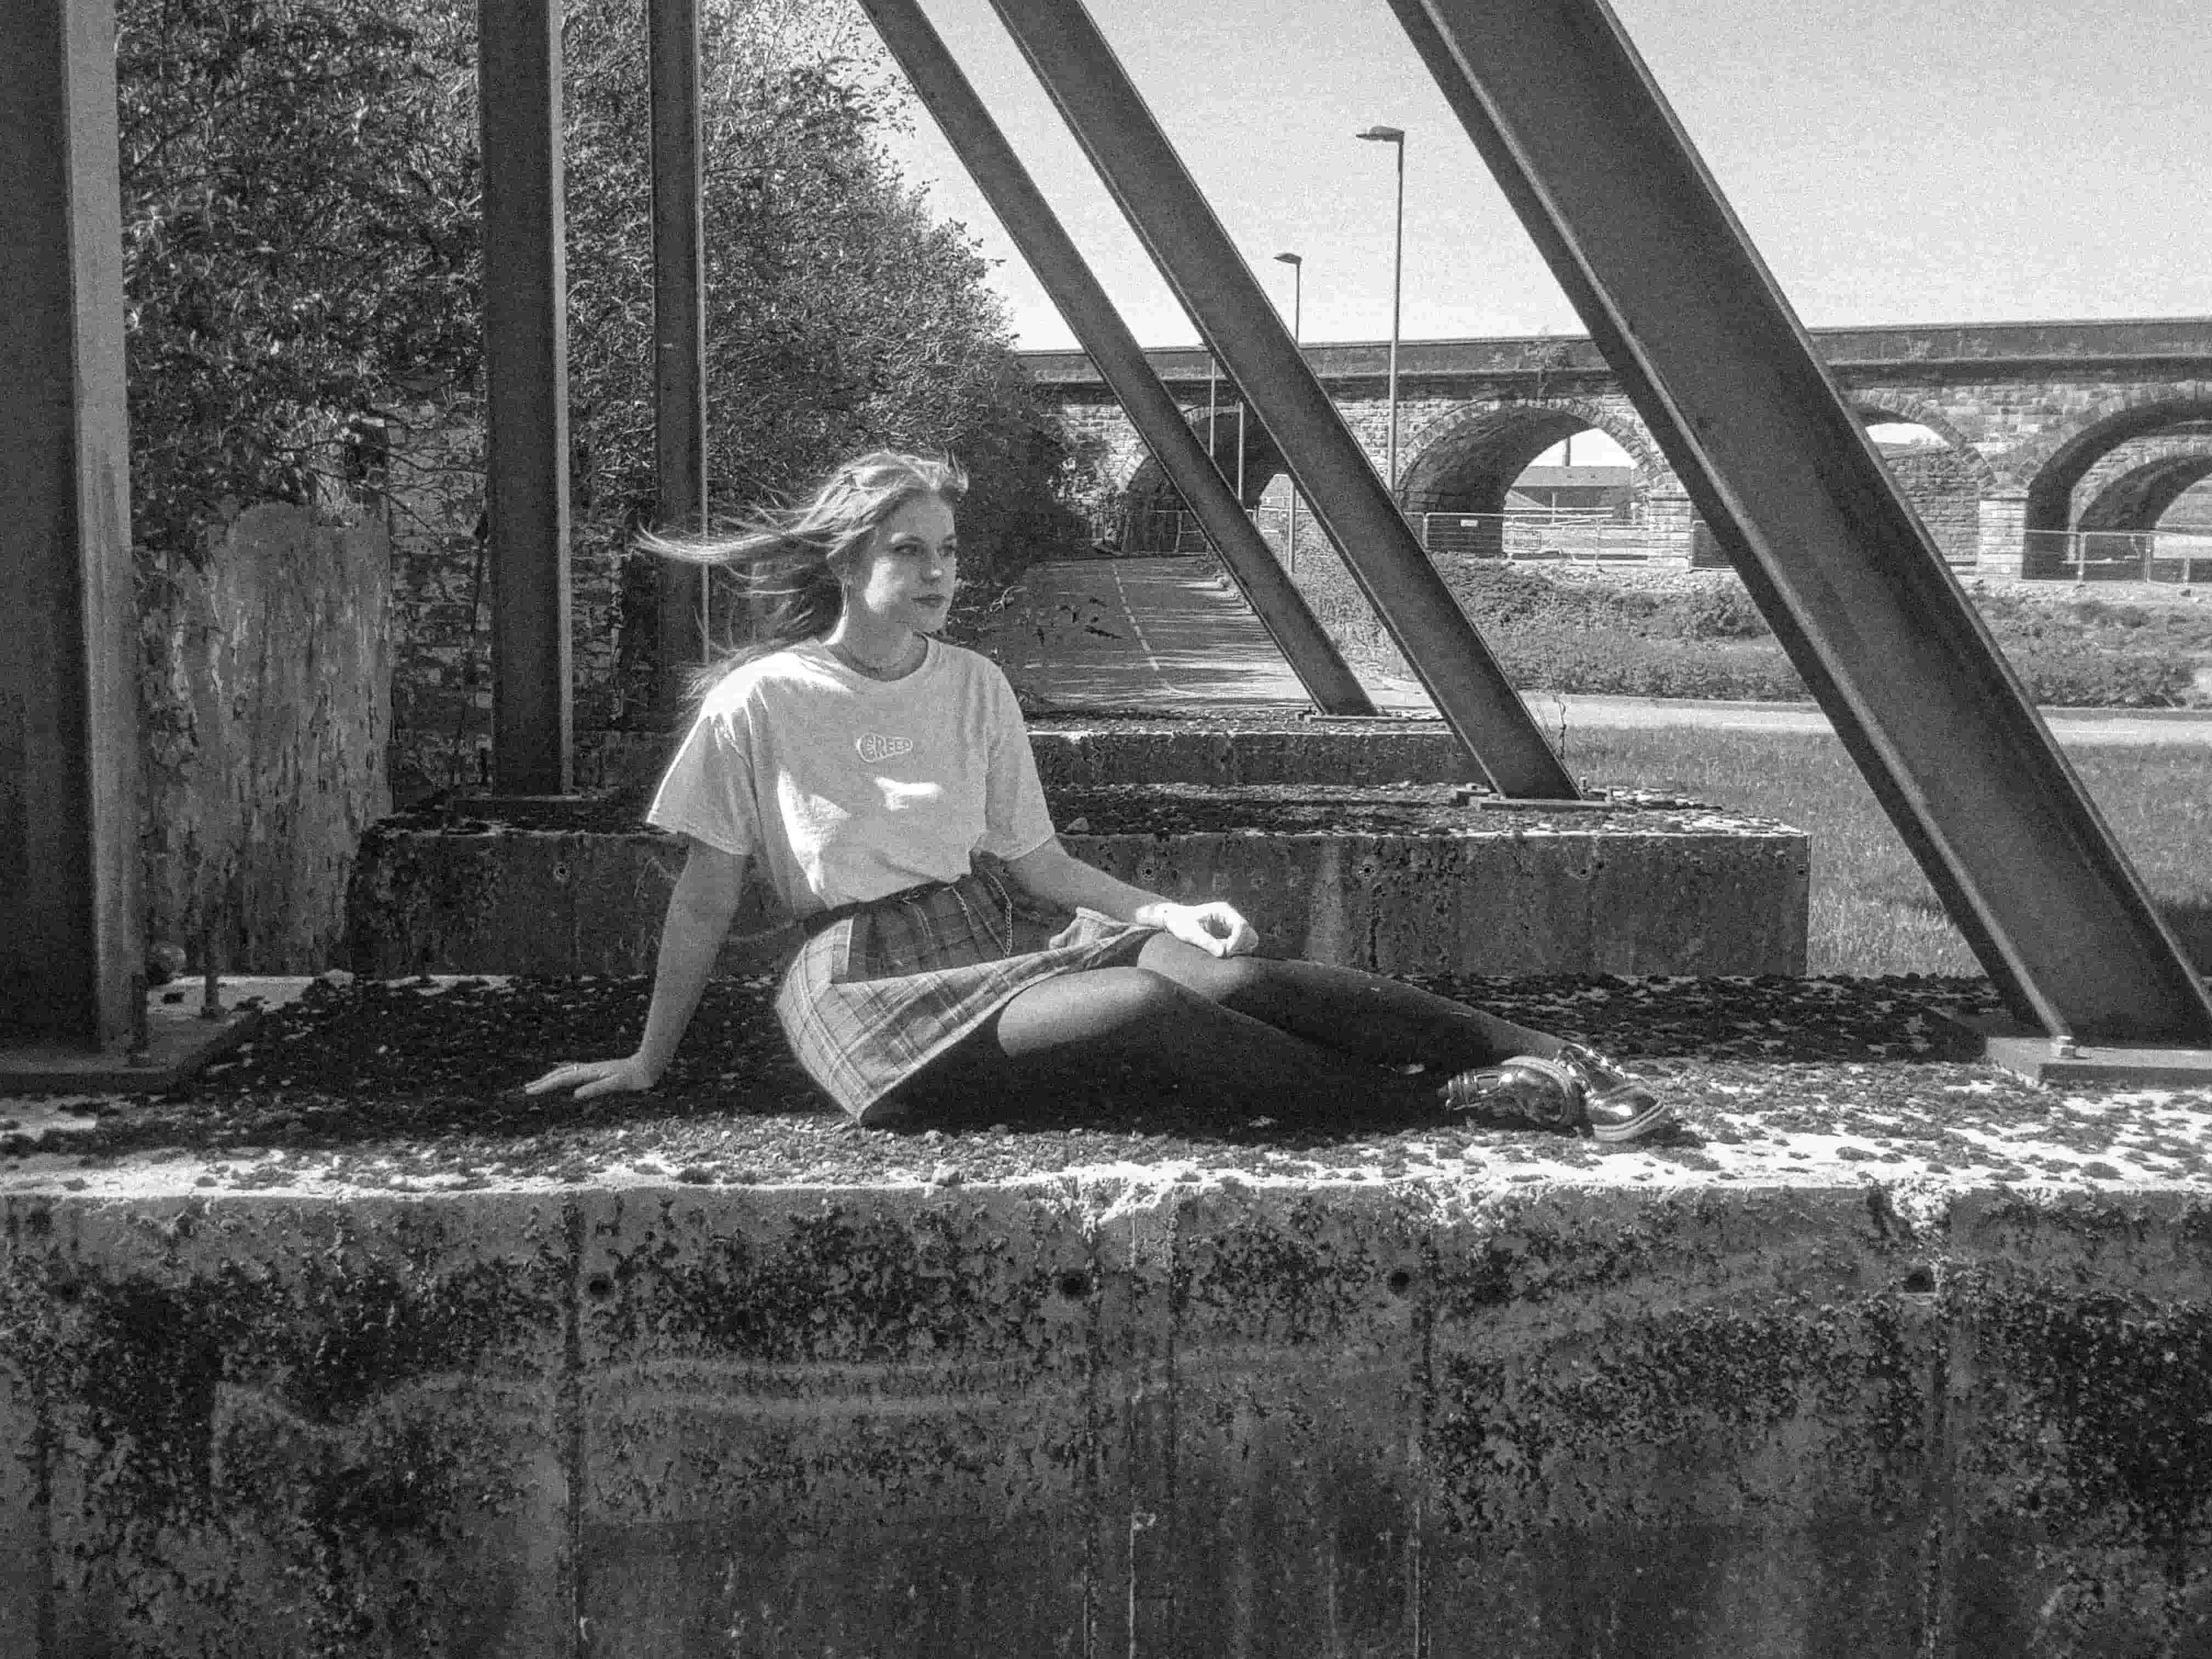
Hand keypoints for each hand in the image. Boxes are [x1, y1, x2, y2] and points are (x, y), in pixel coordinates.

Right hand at [525, 1054, 660, 1098]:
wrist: (648, 1066)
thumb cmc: (634, 1077)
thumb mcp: (616, 1084)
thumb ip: (596, 1089)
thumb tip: (575, 1095)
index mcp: (590, 1073)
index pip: (562, 1079)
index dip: (545, 1086)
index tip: (530, 1091)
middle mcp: (589, 1069)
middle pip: (561, 1074)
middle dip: (543, 1081)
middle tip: (527, 1089)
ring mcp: (594, 1069)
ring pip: (567, 1071)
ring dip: (552, 1077)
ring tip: (540, 1083)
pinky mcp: (599, 1072)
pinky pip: (576, 1073)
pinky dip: (565, 1076)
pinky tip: (566, 1080)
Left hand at [1157, 901, 1258, 958]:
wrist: (1173, 920)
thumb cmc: (1179, 923)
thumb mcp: (1190, 932)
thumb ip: (1206, 942)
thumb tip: (1223, 954)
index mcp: (1223, 910)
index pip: (1241, 925)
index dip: (1237, 940)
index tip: (1226, 952)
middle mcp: (1230, 917)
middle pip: (1250, 933)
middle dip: (1240, 946)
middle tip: (1224, 953)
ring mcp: (1230, 926)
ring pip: (1248, 940)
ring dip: (1239, 950)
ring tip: (1221, 952)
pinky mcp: (1228, 935)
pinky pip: (1240, 945)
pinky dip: (1234, 951)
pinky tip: (1220, 952)